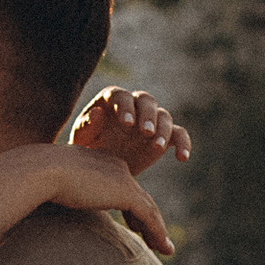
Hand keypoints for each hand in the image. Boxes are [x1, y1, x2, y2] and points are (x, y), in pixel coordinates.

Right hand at [35, 144, 172, 257]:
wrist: (41, 170)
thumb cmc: (39, 178)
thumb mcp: (58, 184)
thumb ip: (69, 192)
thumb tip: (63, 204)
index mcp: (102, 161)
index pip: (124, 186)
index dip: (132, 207)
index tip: (135, 226)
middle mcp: (117, 167)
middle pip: (140, 197)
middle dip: (148, 219)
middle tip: (155, 239)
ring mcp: (124, 178)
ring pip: (148, 208)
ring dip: (157, 230)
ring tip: (164, 249)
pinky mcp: (126, 192)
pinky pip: (148, 216)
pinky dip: (157, 232)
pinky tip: (161, 247)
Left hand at [71, 85, 192, 173]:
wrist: (101, 168)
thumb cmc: (87, 149)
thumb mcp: (81, 141)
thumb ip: (86, 126)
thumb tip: (97, 113)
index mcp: (112, 100)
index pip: (121, 95)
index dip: (125, 106)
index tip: (126, 123)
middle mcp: (134, 106)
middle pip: (146, 100)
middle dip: (147, 115)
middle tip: (145, 131)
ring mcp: (150, 120)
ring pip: (164, 116)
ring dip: (163, 130)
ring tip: (157, 147)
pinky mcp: (163, 136)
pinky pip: (179, 135)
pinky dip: (183, 143)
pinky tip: (182, 158)